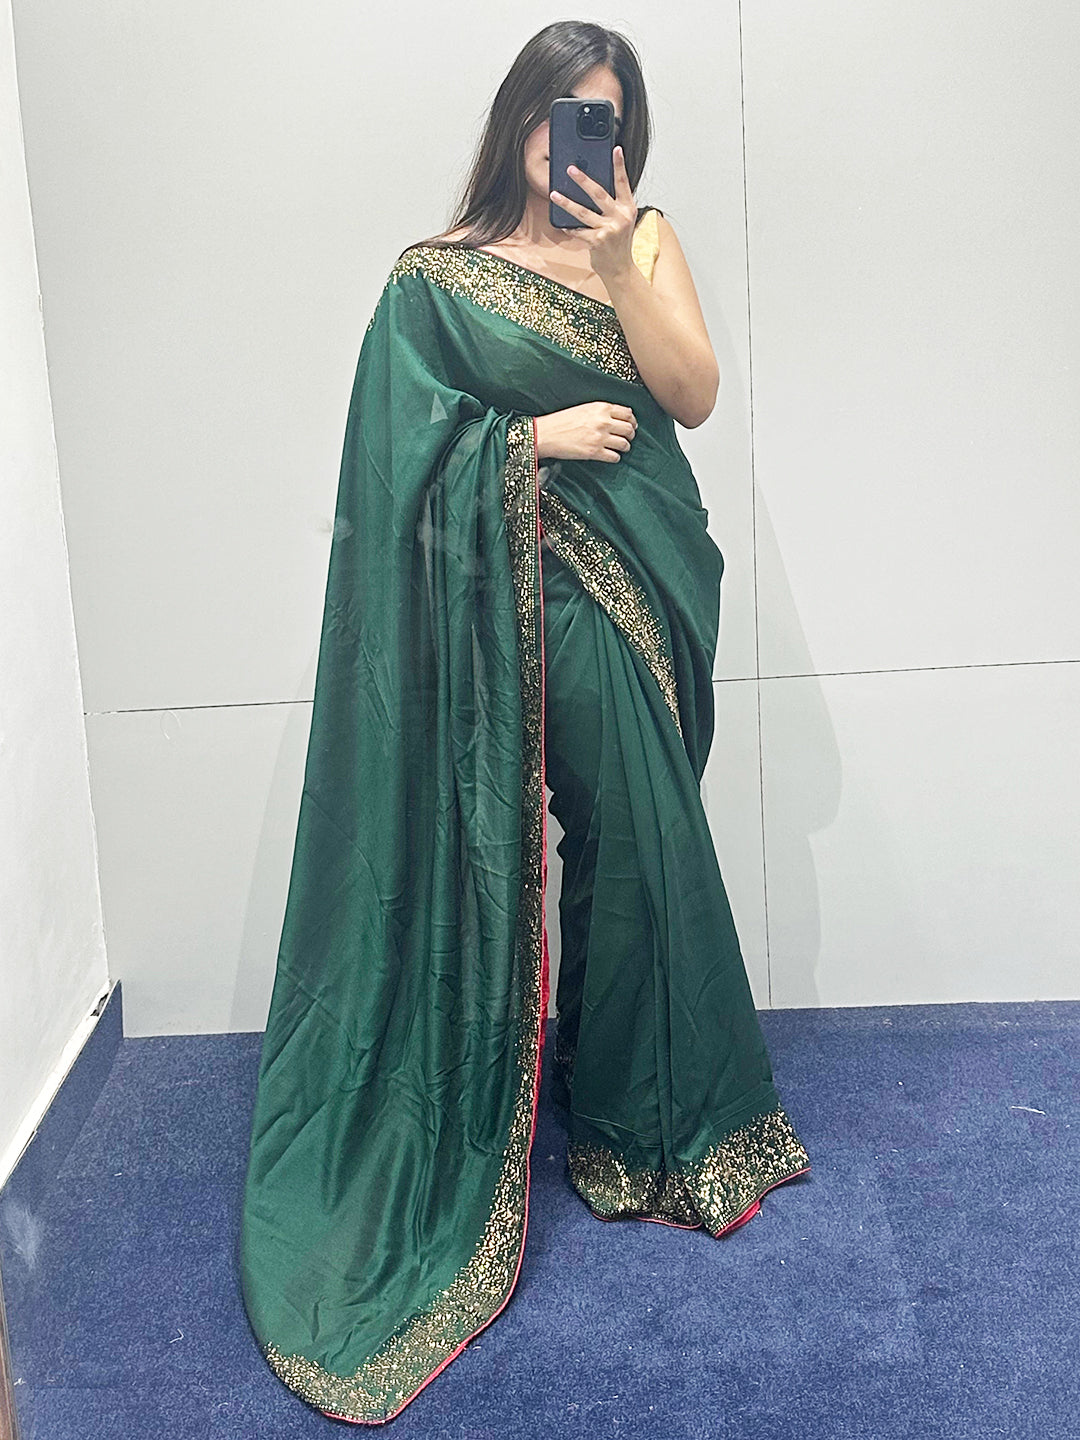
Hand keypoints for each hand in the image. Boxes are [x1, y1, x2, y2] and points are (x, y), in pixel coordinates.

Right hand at [535, 403, 637, 463]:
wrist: (546, 433)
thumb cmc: (562, 421)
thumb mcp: (584, 408)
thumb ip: (602, 411)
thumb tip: (618, 417)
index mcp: (601, 408)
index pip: (628, 413)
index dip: (632, 421)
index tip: (631, 425)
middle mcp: (603, 421)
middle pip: (629, 429)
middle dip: (631, 434)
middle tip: (627, 438)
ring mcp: (600, 437)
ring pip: (625, 444)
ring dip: (625, 447)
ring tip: (620, 448)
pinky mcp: (594, 452)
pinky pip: (615, 457)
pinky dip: (615, 457)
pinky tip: (611, 455)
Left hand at [549, 146, 636, 283]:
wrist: (620, 269)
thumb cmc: (618, 243)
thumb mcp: (622, 221)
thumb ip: (612, 205)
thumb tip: (591, 188)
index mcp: (628, 208)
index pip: (623, 183)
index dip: (619, 166)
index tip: (615, 149)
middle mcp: (620, 217)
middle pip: (599, 193)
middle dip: (583, 180)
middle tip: (570, 169)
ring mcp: (609, 230)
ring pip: (583, 212)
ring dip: (566, 202)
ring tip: (554, 194)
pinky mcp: (597, 241)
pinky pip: (578, 230)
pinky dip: (570, 227)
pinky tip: (562, 223)